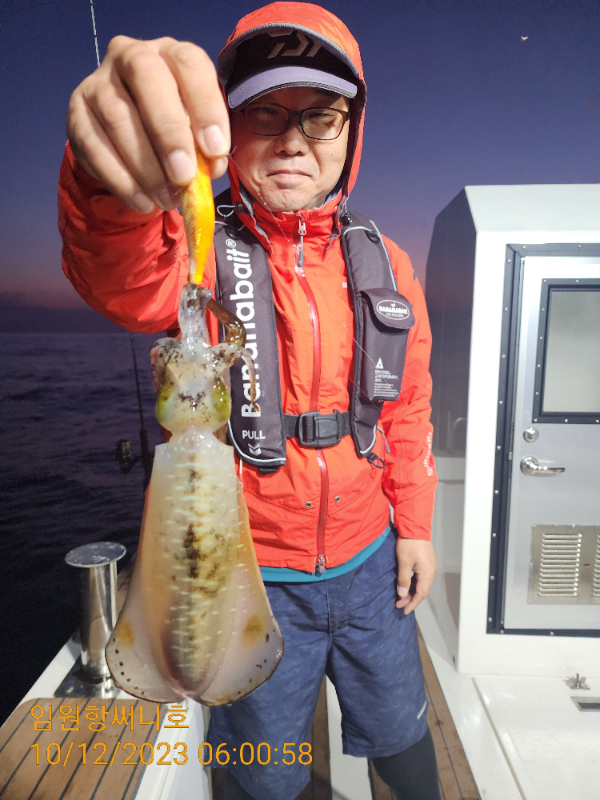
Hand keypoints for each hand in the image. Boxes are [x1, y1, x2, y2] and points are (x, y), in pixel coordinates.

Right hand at [66, 36, 230, 213]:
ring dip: (145, 166)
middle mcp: (130, 56)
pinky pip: (94, 146)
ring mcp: (98, 83)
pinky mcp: (77, 114)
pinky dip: (121, 180)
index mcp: (170, 54)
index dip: (205, 105)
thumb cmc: (174, 133)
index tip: (216, 149)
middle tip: (184, 175)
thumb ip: (206, 146)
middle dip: (168, 131)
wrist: (129, 145)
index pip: (189, 63)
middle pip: (146, 76)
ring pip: (117, 116)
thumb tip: (210, 167)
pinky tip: (142, 202)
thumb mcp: (196, 134)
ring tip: (166, 199)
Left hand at [395, 538, 436, 614]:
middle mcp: (431, 571)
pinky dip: (413, 584)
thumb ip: (403, 580)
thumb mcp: (404, 562)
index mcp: (427, 573)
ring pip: (421, 584)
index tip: (404, 611)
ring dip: (411, 591)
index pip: (420, 594)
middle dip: (410, 599)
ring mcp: (429, 566)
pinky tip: (406, 585)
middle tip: (398, 604)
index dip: (412, 603)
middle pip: (421, 590)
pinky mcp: (425, 562)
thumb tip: (403, 595)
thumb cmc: (409, 543)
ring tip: (400, 597)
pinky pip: (420, 578)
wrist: (415, 526)